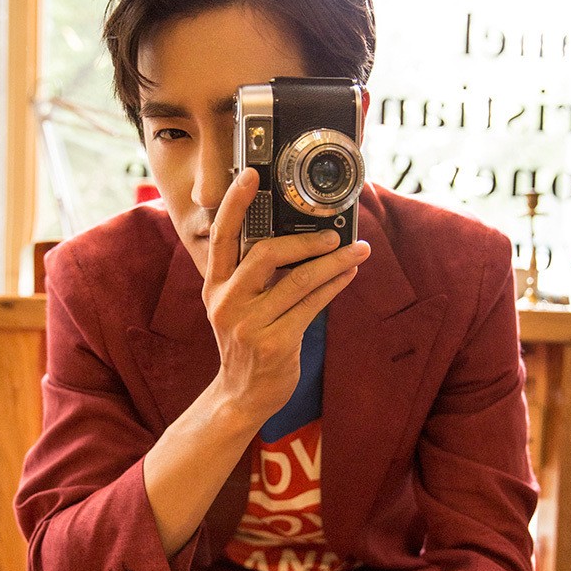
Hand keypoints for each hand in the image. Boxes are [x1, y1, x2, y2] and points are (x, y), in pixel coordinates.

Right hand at [203, 167, 369, 425]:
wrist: (241, 396)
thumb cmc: (245, 344)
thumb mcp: (234, 306)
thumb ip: (249, 275)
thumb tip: (294, 236)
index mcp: (214, 287)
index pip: (221, 236)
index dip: (235, 203)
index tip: (251, 175)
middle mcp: (227, 302)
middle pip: (265, 253)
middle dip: (305, 240)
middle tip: (332, 233)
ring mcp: (249, 325)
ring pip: (298, 280)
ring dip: (333, 262)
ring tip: (357, 250)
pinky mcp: (275, 344)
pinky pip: (311, 306)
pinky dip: (334, 286)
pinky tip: (348, 274)